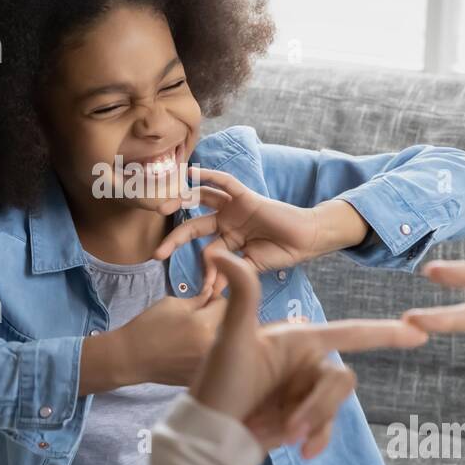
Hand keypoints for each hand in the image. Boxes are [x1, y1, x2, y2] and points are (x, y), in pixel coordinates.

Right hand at [109, 293, 228, 387]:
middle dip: (217, 317)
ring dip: (214, 335)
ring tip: (193, 334)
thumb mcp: (172, 304)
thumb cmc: (148, 327)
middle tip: (199, 316)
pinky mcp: (202, 376)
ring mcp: (208, 365)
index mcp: (205, 325)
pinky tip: (188, 350)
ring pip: (223, 344)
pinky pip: (213, 360)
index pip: (226, 304)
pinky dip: (206, 353)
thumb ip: (199, 299)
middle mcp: (212, 347)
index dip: (215, 298)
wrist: (130, 358)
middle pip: (228, 325)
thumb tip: (214, 295)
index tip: (205, 300)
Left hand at [153, 167, 368, 295]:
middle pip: (193, 227)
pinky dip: (207, 176)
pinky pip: (224, 182)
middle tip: (157, 253)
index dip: (202, 271)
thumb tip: (211, 290)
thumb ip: (231, 273)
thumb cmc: (282, 253)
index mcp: (227, 240)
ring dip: (181, 201)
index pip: (204, 252)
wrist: (307, 240)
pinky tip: (190, 174)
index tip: (199, 290)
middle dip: (175, 239)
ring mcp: (234, 208)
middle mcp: (226, 222)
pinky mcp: (245, 196)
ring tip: (162, 207)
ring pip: (201, 200)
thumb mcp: (251, 267)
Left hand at [193, 251, 427, 456]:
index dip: (384, 332)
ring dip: (313, 422)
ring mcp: (307, 390)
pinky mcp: (304, 416)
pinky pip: (328, 426)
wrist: (210, 433)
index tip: (419, 331)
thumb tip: (221, 254)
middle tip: (289, 428)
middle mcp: (307, 362)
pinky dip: (318, 438)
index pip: (349, 332)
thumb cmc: (217, 383)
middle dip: (319, 406)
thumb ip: (241, 296)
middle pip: (341, 380)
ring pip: (335, 405)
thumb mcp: (231, 339)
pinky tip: (302, 450)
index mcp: (298, 339)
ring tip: (282, 436)